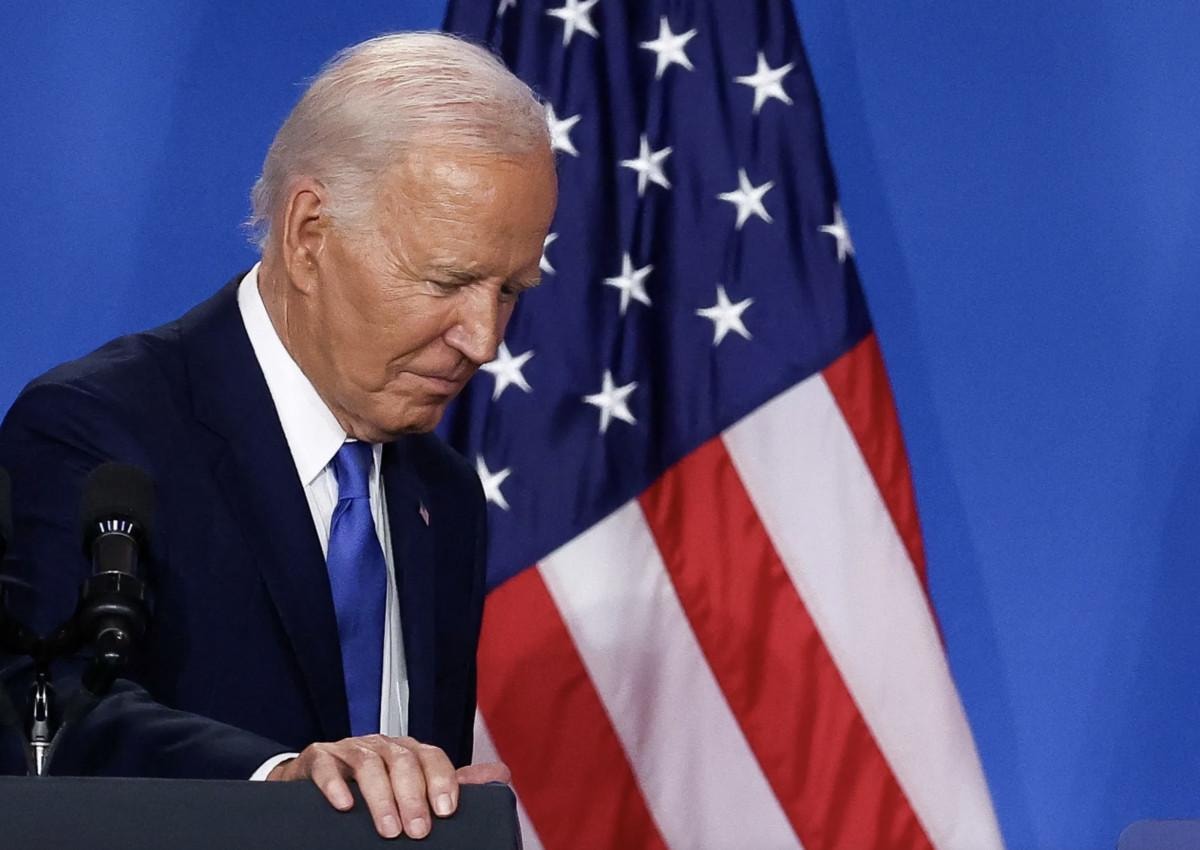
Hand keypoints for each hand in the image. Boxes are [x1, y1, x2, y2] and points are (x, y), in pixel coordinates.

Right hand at [266, 734, 509, 838]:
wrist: (315, 783)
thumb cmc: (373, 789)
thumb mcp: (414, 787)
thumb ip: (453, 783)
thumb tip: (501, 775)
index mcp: (407, 752)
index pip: (431, 756)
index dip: (441, 780)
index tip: (446, 811)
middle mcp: (381, 745)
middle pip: (402, 761)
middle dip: (412, 797)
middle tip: (417, 831)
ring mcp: (348, 749)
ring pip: (368, 763)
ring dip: (380, 797)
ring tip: (388, 830)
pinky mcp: (317, 758)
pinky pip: (326, 764)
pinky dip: (335, 784)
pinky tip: (344, 805)